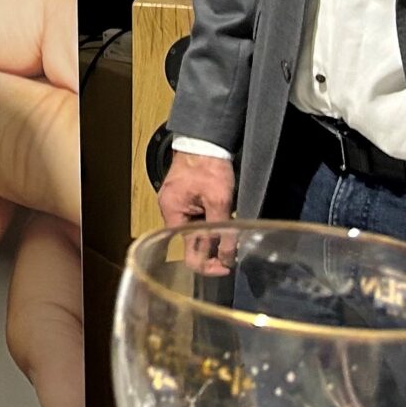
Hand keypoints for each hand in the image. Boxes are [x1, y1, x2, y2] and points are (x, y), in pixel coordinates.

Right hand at [156, 149, 239, 274]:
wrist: (204, 140)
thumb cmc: (206, 163)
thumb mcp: (219, 200)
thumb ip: (223, 231)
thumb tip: (227, 257)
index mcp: (173, 214)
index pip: (188, 255)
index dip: (208, 265)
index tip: (226, 266)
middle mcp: (171, 213)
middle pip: (193, 245)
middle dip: (214, 247)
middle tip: (234, 246)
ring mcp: (178, 206)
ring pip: (197, 232)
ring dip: (214, 232)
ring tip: (229, 221)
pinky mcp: (186, 200)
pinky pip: (197, 220)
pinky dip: (211, 221)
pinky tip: (222, 214)